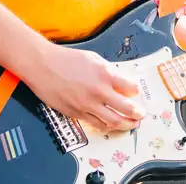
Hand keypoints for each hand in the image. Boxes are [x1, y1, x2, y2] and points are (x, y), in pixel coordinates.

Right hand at [22, 43, 144, 131]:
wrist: (43, 66)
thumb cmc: (67, 59)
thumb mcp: (93, 58)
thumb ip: (108, 71)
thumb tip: (119, 81)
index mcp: (105, 74)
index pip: (130, 87)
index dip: (135, 91)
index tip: (136, 93)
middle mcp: (99, 92)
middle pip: (126, 108)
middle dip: (137, 114)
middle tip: (142, 115)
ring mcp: (88, 105)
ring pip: (112, 121)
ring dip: (125, 124)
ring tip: (131, 124)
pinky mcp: (77, 114)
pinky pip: (96, 124)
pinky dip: (107, 126)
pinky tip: (112, 125)